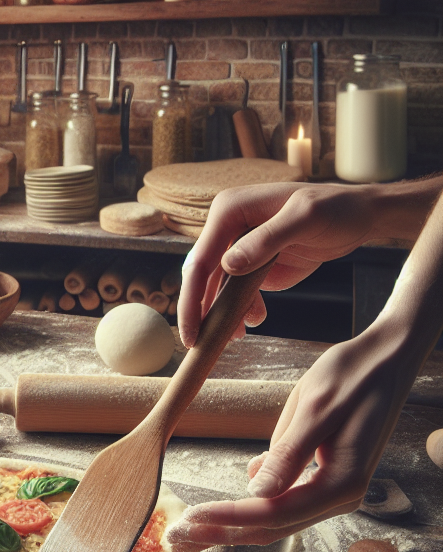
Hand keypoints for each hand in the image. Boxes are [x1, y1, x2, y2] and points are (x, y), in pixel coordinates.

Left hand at [166, 324, 411, 551]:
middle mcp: (340, 496)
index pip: (273, 513)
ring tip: (188, 531)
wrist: (388, 360)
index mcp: (342, 483)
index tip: (191, 518)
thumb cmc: (353, 376)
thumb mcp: (315, 409)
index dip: (228, 518)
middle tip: (177, 539)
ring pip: (274, 519)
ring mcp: (333, 490)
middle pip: (271, 527)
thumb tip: (258, 492)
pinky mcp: (323, 478)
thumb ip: (289, 454)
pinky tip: (219, 510)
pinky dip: (248, 508)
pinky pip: (282, 502)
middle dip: (221, 533)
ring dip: (230, 525)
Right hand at [179, 183, 380, 348]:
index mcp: (229, 211)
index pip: (201, 259)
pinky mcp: (254, 264)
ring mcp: (240, 247)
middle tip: (199, 343)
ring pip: (217, 287)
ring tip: (236, 336)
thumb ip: (266, 240)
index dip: (192, 297)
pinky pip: (238, 291)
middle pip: (202, 276)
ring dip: (223, 313)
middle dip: (201, 311)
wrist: (361, 216)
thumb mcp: (305, 219)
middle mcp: (227, 228)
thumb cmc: (336, 209)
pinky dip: (242, 309)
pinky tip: (255, 320)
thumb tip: (227, 265)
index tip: (191, 331)